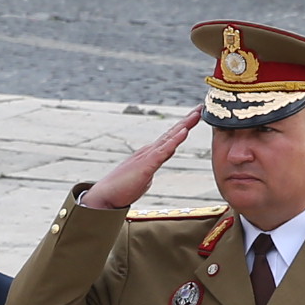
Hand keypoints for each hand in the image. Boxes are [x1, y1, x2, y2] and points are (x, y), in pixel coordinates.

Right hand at [80, 110, 202, 209]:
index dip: (183, 127)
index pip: (170, 138)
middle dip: (187, 120)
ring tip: (197, 113)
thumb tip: (152, 171)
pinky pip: (164, 150)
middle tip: (200, 107)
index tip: (195, 117)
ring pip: (170, 137)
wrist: (104, 197)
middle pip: (172, 133)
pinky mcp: (146, 165)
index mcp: (150, 155)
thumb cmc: (121, 190)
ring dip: (184, 124)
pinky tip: (184, 131)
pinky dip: (175, 140)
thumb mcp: (142, 178)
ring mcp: (148, 156)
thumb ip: (149, 171)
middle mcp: (149, 151)